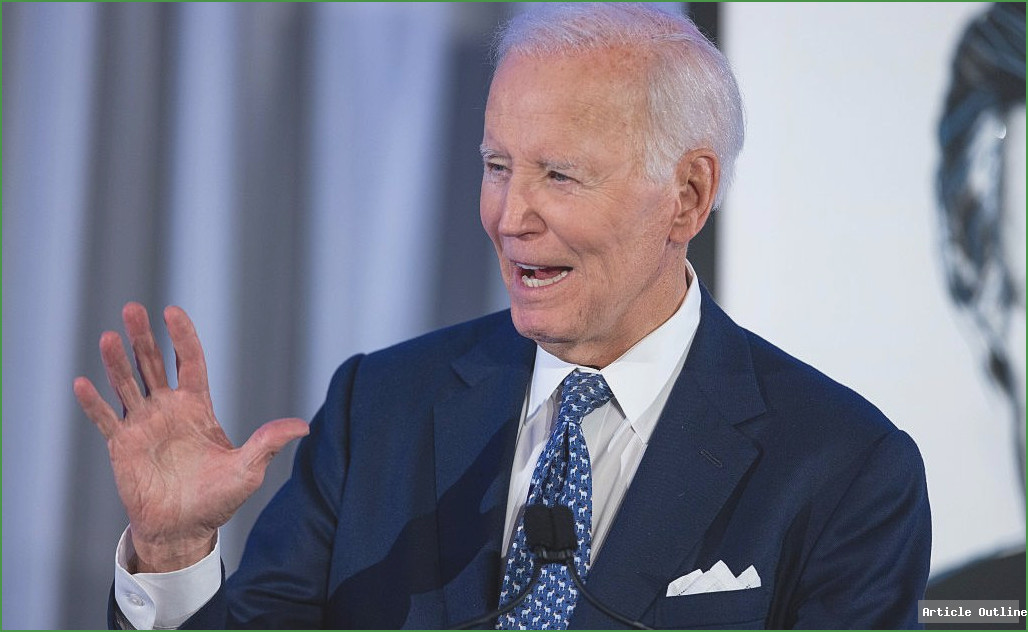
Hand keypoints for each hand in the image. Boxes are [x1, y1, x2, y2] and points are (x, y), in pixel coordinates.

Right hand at [73, 303, 308, 572]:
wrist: (184, 530)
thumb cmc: (218, 499)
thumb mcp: (248, 470)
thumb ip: (268, 443)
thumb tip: (304, 426)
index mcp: (197, 407)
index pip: (190, 362)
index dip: (182, 337)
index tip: (172, 312)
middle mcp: (167, 410)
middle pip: (153, 364)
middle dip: (143, 337)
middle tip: (132, 308)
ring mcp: (142, 426)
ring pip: (127, 385)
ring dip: (116, 362)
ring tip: (108, 337)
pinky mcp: (121, 446)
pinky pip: (105, 420)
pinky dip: (93, 403)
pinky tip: (81, 383)